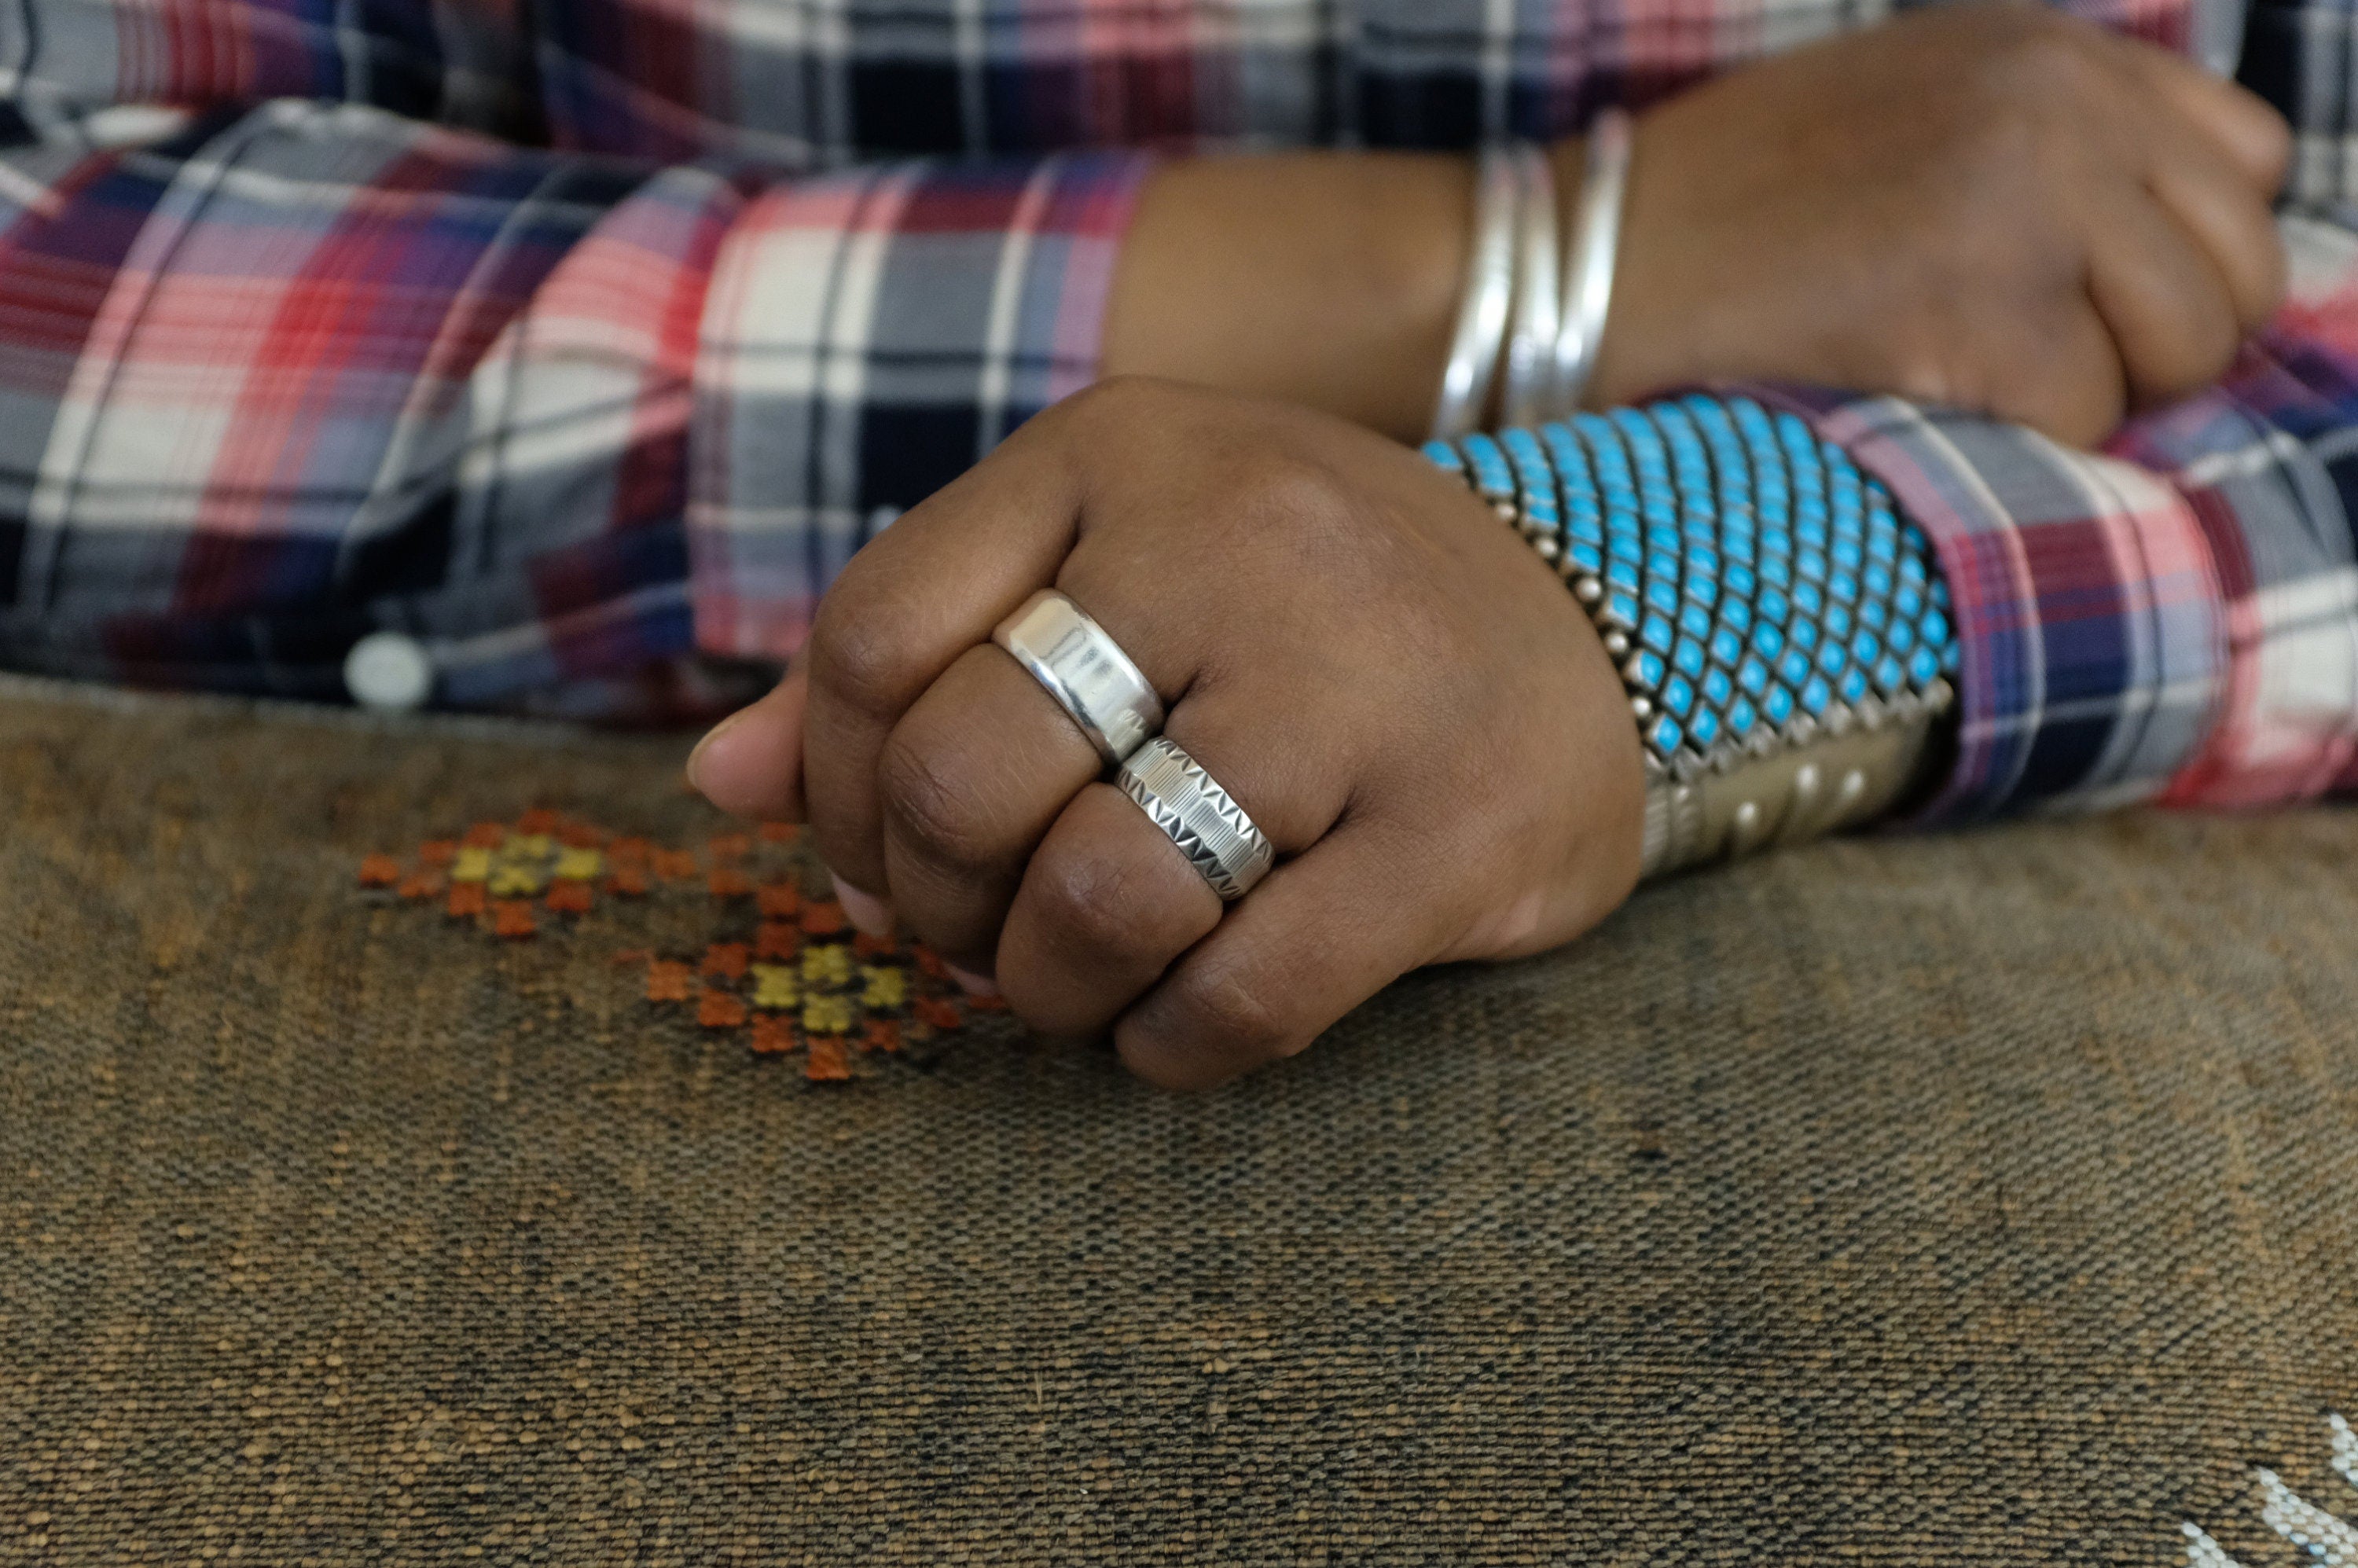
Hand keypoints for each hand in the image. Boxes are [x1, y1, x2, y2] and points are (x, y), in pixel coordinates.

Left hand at [688, 380, 1645, 1088]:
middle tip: (980, 934)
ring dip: (1045, 989)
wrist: (1590, 629)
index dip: (839, 790)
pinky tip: (1169, 1029)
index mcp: (1121, 454)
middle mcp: (1237, 537)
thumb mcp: (1103, 570)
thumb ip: (909, 665)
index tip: (888, 853)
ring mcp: (1359, 683)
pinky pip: (1245, 995)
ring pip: (1099, 898)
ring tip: (1073, 985)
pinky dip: (1168, 1049)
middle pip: (969, 777)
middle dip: (936, 905)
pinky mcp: (1458, 831)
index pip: (874, 637)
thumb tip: (717, 787)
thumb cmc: (1295, 617)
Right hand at [1591, 1, 2292, 445]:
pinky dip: (2009, 439)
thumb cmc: (1723, 215)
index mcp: (2045, 48)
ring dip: (2087, 394)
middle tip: (2029, 366)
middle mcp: (2055, 101)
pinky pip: (2084, 418)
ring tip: (1959, 376)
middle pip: (2236, 269)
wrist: (1579, 266)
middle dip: (2154, 343)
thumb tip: (2165, 250)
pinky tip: (1907, 397)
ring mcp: (2024, 197)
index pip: (2244, 161)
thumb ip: (2043, 137)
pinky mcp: (1977, 306)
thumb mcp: (1903, 109)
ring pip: (2178, 351)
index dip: (2183, 254)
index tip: (2094, 303)